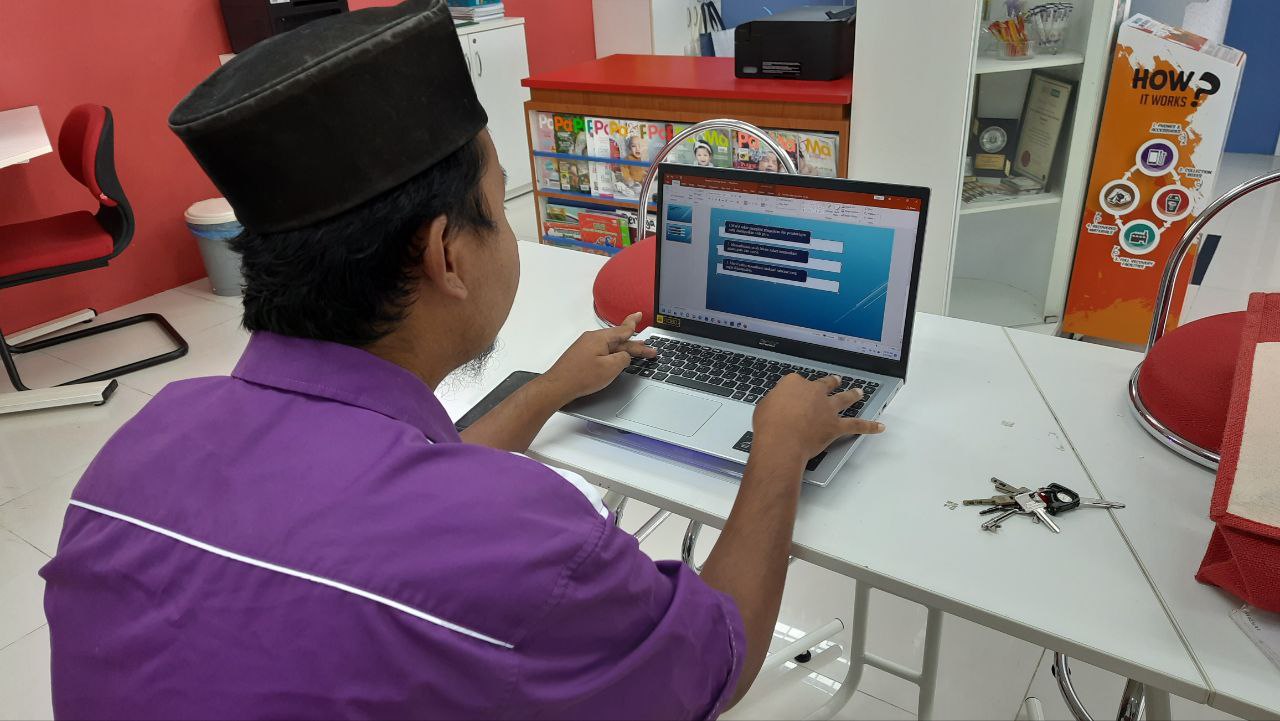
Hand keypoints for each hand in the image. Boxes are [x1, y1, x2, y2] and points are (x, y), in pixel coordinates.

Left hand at [540, 312, 655, 403]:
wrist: (558, 386)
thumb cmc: (580, 377)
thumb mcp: (610, 369)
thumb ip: (623, 359)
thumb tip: (625, 356)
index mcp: (600, 338)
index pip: (623, 329)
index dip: (634, 323)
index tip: (639, 315)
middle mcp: (592, 338)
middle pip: (618, 340)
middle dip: (634, 346)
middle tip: (647, 349)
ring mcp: (585, 346)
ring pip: (609, 347)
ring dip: (622, 351)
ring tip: (634, 354)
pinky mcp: (581, 355)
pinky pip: (601, 351)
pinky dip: (611, 355)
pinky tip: (614, 361)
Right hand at [752, 374, 884, 464]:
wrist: (782, 441)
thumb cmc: (768, 426)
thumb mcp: (763, 407)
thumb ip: (774, 403)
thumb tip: (778, 406)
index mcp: (793, 384)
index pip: (797, 381)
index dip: (795, 388)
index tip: (793, 392)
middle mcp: (814, 392)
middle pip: (825, 384)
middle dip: (831, 382)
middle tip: (836, 380)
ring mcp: (827, 408)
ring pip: (843, 399)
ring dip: (853, 395)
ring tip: (859, 392)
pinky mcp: (836, 425)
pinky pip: (856, 425)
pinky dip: (869, 426)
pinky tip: (879, 427)